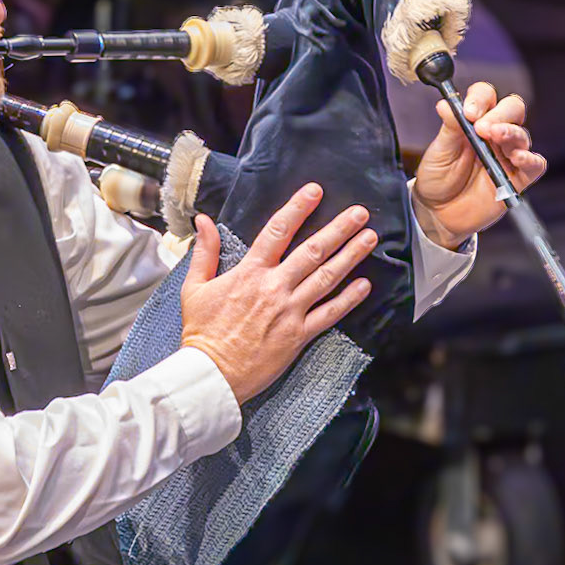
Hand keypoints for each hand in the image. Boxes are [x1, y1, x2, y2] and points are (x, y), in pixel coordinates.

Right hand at [178, 184, 376, 404]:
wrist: (212, 373)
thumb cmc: (201, 332)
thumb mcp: (195, 287)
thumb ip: (205, 252)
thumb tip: (204, 220)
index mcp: (249, 272)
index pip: (277, 231)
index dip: (297, 208)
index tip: (314, 191)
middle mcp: (274, 287)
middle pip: (312, 251)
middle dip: (339, 229)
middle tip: (360, 213)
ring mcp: (289, 311)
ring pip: (327, 278)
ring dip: (351, 256)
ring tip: (370, 239)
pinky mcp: (299, 335)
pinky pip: (330, 313)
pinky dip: (349, 298)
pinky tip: (365, 285)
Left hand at [412, 82, 548, 248]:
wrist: (437, 213)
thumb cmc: (437, 179)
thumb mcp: (439, 152)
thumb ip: (449, 128)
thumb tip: (445, 103)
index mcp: (474, 122)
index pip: (487, 97)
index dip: (481, 99)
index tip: (468, 112)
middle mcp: (495, 135)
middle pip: (512, 109)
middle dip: (500, 114)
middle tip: (482, 127)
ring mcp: (508, 155)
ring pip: (522, 135)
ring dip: (511, 133)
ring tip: (496, 136)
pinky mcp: (518, 178)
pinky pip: (535, 165)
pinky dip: (531, 159)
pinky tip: (518, 158)